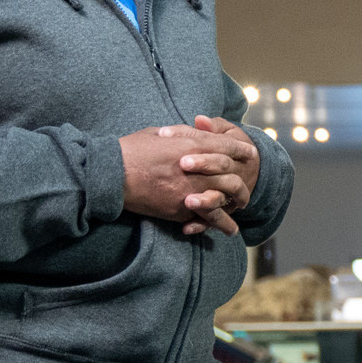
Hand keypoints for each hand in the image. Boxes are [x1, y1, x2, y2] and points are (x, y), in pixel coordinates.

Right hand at [121, 123, 254, 235]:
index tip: (250, 152)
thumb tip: (195, 135)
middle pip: (231, 175)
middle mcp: (197, 168)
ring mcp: (190, 191)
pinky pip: (207, 217)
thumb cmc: (130, 150)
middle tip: (247, 184)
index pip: (226, 146)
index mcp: (192, 144)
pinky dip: (220, 223)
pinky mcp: (180, 209)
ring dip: (236, 203)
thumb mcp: (159, 133)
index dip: (241, 149)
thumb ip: (182, 135)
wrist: (111, 174)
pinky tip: (228, 229)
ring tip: (242, 207)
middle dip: (243, 179)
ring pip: (224, 199)